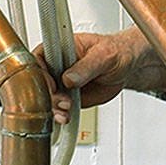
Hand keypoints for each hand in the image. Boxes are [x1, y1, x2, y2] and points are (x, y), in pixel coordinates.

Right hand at [33, 27, 165, 123]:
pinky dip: (60, 114)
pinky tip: (66, 117)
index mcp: (60, 47)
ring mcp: (61, 82)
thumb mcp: (104, 55)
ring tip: (66, 112)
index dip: (40, 73)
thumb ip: (86, 66)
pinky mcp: (68, 96)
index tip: (50, 85)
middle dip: (49, 95)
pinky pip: (58, 107)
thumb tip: (69, 78)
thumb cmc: (115, 52)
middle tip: (63, 102)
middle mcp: (57, 65)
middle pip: (40, 81)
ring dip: (54, 107)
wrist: (126, 67)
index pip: (39, 58)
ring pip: (47, 97)